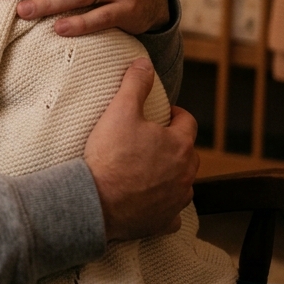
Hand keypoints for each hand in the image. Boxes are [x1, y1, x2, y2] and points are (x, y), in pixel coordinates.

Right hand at [84, 58, 198, 240]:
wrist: (95, 201)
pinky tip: (149, 201)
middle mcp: (185, 174)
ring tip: (147, 169)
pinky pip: (172, 213)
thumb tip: (145, 63)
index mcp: (179, 145)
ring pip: (182, 182)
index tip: (161, 114)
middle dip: (174, 144)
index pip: (188, 122)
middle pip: (188, 153)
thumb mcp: (120, 111)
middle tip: (150, 139)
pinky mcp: (164, 221)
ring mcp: (176, 200)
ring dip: (170, 174)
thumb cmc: (109, 156)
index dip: (174, 114)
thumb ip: (135, 84)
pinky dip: (164, 206)